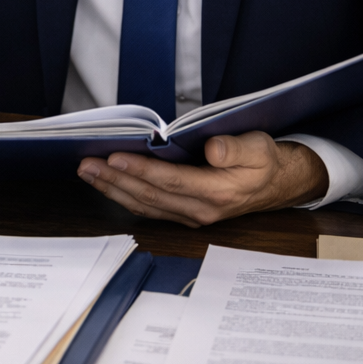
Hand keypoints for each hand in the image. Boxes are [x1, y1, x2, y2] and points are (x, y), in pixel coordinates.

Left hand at [76, 132, 327, 226]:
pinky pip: (148, 207)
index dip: (141, 170)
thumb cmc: (264, 161)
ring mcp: (191, 215)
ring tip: (87, 171)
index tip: (114, 157)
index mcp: (218, 192)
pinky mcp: (183, 213)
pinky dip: (123, 194)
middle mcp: (201, 210)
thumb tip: (211, 149)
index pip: (171, 181)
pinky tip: (106, 182)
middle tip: (86, 164)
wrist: (276, 184)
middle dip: (115, 179)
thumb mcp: (259, 148)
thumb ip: (236, 149)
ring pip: (144, 205)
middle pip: (150, 196)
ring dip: (113, 189)